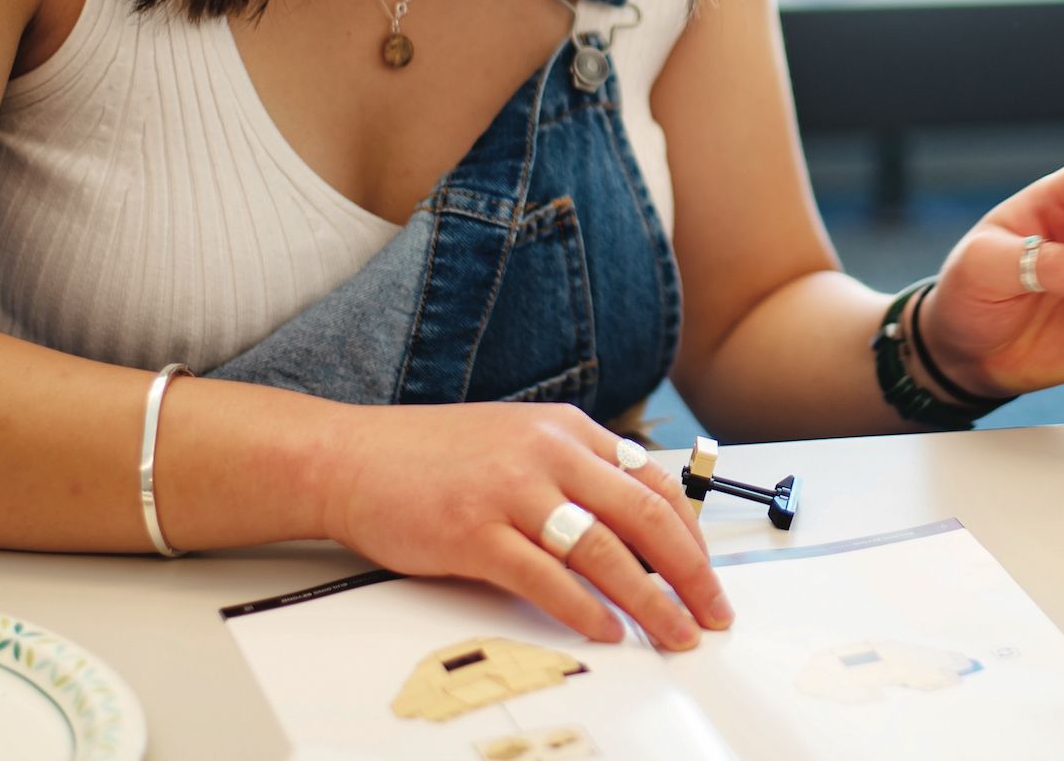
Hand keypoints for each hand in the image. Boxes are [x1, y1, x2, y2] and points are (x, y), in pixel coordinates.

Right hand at [315, 402, 732, 648]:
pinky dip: (584, 610)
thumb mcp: (519, 440)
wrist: (351, 458)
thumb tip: (633, 522)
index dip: (691, 534)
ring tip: (674, 633)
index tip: (707, 573)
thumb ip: (574, 471)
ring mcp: (511, 492)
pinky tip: (608, 631)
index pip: (656, 481)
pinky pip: (546, 579)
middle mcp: (549, 454)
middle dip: (691, 573)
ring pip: (606, 552)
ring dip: (650, 602)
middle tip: (712, 611)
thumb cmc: (433, 457)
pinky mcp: (474, 533)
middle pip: (646, 517)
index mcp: (568, 429)